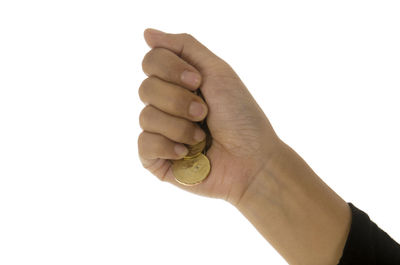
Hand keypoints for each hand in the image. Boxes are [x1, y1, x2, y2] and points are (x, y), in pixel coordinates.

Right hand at [138, 28, 281, 204]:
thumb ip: (184, 47)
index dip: (170, 69)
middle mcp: (167, 106)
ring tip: (201, 136)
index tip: (197, 81)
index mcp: (179, 83)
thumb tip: (146, 33)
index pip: (151, 62)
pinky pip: (144, 145)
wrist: (253, 160)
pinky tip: (186, 152)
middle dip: (178, 100)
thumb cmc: (241, 116)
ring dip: (179, 126)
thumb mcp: (218, 72)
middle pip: (145, 89)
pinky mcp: (158, 159)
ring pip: (146, 117)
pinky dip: (167, 146)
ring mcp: (161, 133)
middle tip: (204, 112)